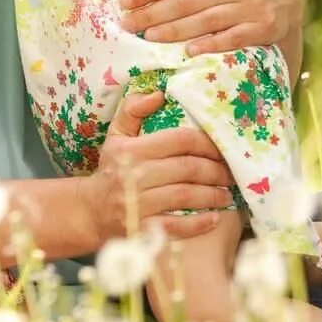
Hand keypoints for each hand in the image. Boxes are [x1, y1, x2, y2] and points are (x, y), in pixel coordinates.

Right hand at [79, 91, 235, 243]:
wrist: (91, 210)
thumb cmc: (111, 168)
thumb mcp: (116, 135)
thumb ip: (133, 110)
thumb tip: (158, 94)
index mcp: (131, 150)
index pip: (179, 140)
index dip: (207, 144)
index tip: (222, 149)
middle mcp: (133, 175)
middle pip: (187, 168)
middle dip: (216, 171)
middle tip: (231, 174)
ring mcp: (137, 203)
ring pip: (185, 196)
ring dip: (212, 195)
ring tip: (226, 195)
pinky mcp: (141, 228)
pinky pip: (177, 226)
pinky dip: (199, 224)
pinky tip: (214, 219)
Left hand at [118, 0, 303, 55]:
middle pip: (187, 2)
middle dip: (154, 14)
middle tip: (127, 24)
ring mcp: (250, 7)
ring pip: (206, 21)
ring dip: (176, 31)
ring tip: (148, 37)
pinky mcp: (262, 28)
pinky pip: (233, 38)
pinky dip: (212, 45)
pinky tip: (188, 51)